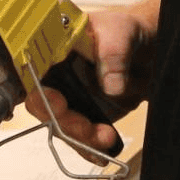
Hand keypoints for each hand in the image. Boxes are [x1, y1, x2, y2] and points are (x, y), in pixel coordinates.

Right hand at [26, 0, 158, 152]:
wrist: (147, 50)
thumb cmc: (125, 31)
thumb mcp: (121, 31)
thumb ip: (114, 52)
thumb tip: (111, 86)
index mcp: (54, 48)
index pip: (32, 72)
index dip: (39, 92)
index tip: (58, 103)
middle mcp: (55, 75)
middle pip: (42, 106)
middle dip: (63, 122)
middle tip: (85, 127)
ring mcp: (68, 97)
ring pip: (60, 126)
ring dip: (80, 138)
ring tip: (105, 137)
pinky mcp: (84, 115)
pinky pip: (79, 137)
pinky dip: (89, 148)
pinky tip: (105, 148)